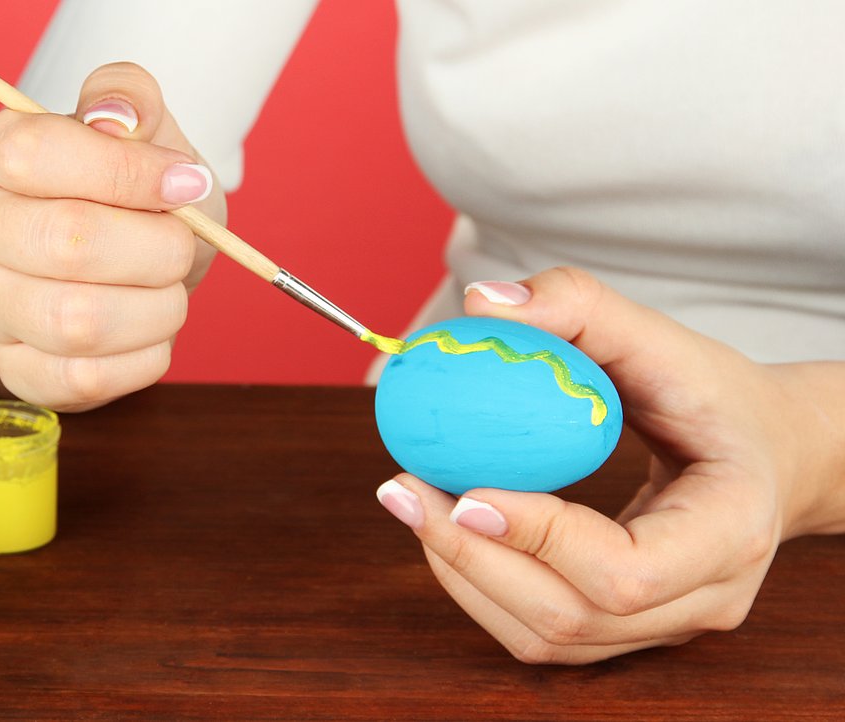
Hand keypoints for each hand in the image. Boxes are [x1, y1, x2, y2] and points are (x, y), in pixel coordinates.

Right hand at [0, 62, 224, 410]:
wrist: (121, 262)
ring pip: (77, 321)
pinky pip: (84, 380)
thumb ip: (129, 97)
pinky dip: (145, 356)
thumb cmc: (129, 192)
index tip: (183, 181)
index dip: (126, 171)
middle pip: (64, 242)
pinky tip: (152, 330)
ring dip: (157, 307)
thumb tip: (116, 116)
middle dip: (156, 247)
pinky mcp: (14, 370)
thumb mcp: (141, 129)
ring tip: (169, 288)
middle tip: (184, 244)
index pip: (37, 154)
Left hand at [374, 266, 844, 662]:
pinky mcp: (628, 631)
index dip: (540, 540)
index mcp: (732, 529)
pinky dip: (478, 585)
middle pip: (573, 616)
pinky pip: (541, 633)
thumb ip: (577, 305)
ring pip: (548, 638)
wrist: (763, 453)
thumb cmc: (713, 393)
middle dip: (471, 558)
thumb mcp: (663, 338)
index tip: (465, 490)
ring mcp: (667, 625)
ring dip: (462, 574)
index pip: (628, 572)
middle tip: (400, 488)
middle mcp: (706, 597)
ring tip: (411, 503)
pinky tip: (445, 527)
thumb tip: (481, 303)